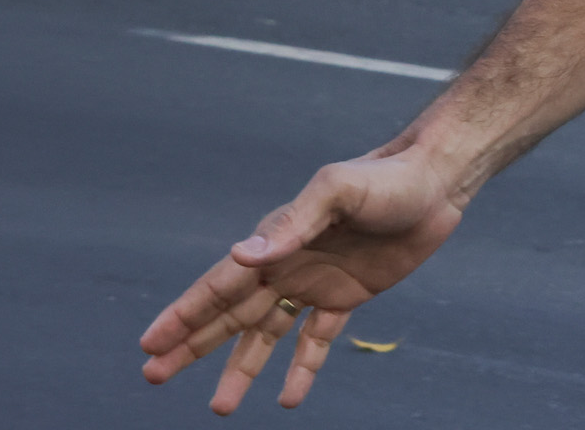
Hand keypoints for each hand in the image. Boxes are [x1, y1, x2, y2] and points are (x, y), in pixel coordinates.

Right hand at [138, 144, 467, 412]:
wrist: (435, 181)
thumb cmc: (383, 178)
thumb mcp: (337, 192)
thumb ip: (292, 224)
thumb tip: (242, 255)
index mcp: (276, 241)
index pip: (219, 284)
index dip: (183, 315)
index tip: (149, 343)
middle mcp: (287, 265)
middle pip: (229, 315)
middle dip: (191, 345)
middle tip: (152, 376)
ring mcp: (315, 284)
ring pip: (266, 336)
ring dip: (241, 369)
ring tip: (220, 408)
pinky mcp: (347, 297)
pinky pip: (316, 341)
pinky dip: (301, 369)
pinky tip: (288, 399)